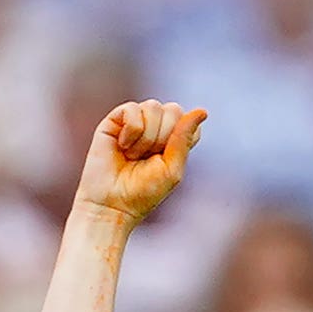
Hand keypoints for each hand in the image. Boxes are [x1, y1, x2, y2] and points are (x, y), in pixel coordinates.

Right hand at [75, 99, 206, 228]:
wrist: (110, 204)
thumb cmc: (141, 193)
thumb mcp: (172, 169)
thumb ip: (185, 138)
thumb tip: (202, 110)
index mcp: (172, 138)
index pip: (188, 120)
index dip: (180, 138)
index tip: (166, 160)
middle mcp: (155, 125)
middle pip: (174, 110)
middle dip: (162, 138)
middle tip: (146, 159)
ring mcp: (135, 120)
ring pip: (153, 107)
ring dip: (145, 138)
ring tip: (132, 156)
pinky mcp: (115, 119)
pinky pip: (132, 109)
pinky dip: (131, 131)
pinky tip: (122, 146)